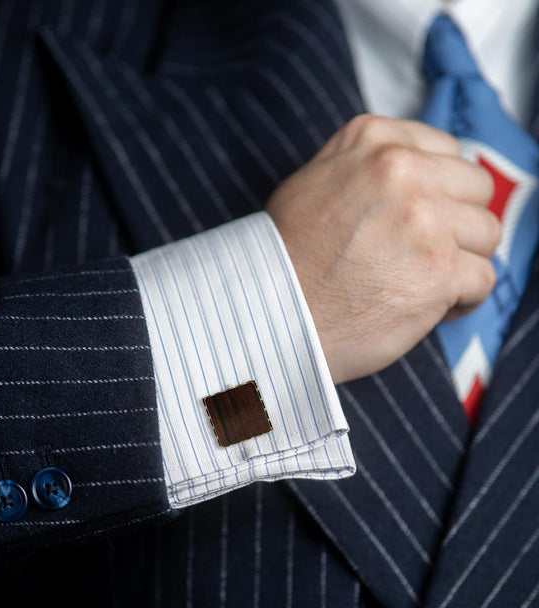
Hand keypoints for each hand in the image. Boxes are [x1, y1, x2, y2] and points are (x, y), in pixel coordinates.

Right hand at [265, 114, 499, 383]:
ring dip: (464, 261)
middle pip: (476, 190)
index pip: (446, 152)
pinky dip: (464, 299)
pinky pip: (483, 279)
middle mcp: (401, 171)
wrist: (271, 314)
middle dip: (459, 224)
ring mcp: (424, 221)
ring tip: (428, 282)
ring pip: (487, 234)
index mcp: (372, 142)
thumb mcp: (311, 181)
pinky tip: (435, 308)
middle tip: (428, 254)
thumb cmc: (286, 258)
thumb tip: (412, 170)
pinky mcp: (438, 271)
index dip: (441, 192)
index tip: (424, 219)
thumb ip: (363, 166)